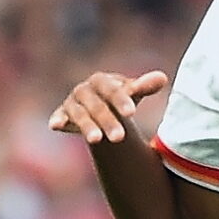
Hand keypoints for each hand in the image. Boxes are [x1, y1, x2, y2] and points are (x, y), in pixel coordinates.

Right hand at [49, 70, 169, 144]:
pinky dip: (57, 120)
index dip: (120, 100)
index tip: (132, 112)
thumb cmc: (120, 100)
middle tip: (120, 138)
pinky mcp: (62, 115)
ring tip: (97, 140)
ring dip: (87, 126)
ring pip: (79, 115)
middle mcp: (84, 90)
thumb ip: (145, 87)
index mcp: (102, 81)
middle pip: (96, 106)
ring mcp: (72, 103)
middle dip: (108, 121)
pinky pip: (59, 117)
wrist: (101, 106)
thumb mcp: (133, 94)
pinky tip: (56, 126)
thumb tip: (162, 78)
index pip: (112, 90)